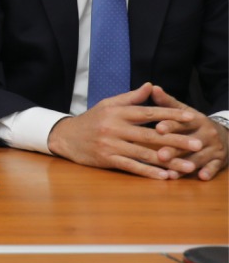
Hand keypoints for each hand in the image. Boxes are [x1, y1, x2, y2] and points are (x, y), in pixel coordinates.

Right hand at [47, 84, 205, 178]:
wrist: (64, 136)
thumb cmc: (91, 120)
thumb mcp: (108, 104)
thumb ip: (131, 98)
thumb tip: (151, 85)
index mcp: (117, 112)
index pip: (148, 113)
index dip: (170, 115)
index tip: (190, 118)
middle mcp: (114, 127)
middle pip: (150, 135)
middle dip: (176, 140)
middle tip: (197, 144)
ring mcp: (110, 144)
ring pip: (144, 153)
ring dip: (168, 161)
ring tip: (188, 166)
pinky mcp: (106, 159)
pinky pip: (131, 166)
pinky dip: (148, 172)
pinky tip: (164, 176)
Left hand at [147, 87, 225, 181]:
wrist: (226, 134)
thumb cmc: (195, 124)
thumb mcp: (185, 112)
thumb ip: (168, 103)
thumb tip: (152, 87)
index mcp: (196, 120)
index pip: (181, 123)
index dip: (170, 125)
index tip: (157, 128)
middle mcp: (206, 133)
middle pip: (189, 142)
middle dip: (174, 149)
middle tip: (160, 155)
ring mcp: (214, 148)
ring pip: (199, 157)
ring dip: (186, 165)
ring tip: (172, 173)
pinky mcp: (220, 160)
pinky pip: (214, 167)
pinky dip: (208, 171)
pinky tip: (201, 177)